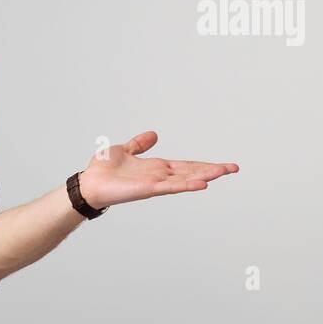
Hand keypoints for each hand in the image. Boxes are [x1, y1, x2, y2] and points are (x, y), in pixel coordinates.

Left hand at [76, 131, 237, 210]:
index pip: (186, 166)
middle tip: (234, 168)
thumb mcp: (124, 150)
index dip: (204, 165)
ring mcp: (155, 183)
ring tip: (224, 172)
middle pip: (191, 172)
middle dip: (212, 170)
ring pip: (185, 179)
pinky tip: (201, 184)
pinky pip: (170, 186)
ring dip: (204, 175)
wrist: (88, 184)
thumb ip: (139, 144)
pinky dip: (185, 185)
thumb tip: (153, 134)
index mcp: (156, 167)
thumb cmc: (102, 171)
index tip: (224, 165)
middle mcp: (159, 176)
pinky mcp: (147, 189)